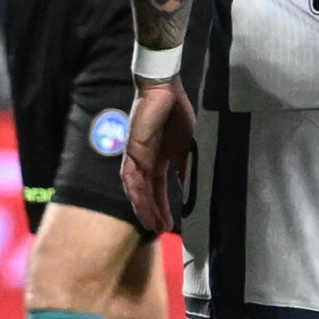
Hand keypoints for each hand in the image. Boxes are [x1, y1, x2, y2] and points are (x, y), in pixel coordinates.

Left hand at [119, 78, 195, 236]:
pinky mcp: (132, 150)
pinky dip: (136, 193)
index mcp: (157, 159)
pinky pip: (131, 177)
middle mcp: (144, 161)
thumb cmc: (176, 111)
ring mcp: (135, 157)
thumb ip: (184, 165)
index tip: (170, 224)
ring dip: (143, 207)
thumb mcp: (185, 144)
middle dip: (153, 212)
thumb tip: (187, 185)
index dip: (163, 206)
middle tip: (161, 230)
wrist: (164, 89)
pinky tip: (143, 205)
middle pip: (146, 193)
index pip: (158, 189)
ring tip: (153, 224)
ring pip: (136, 189)